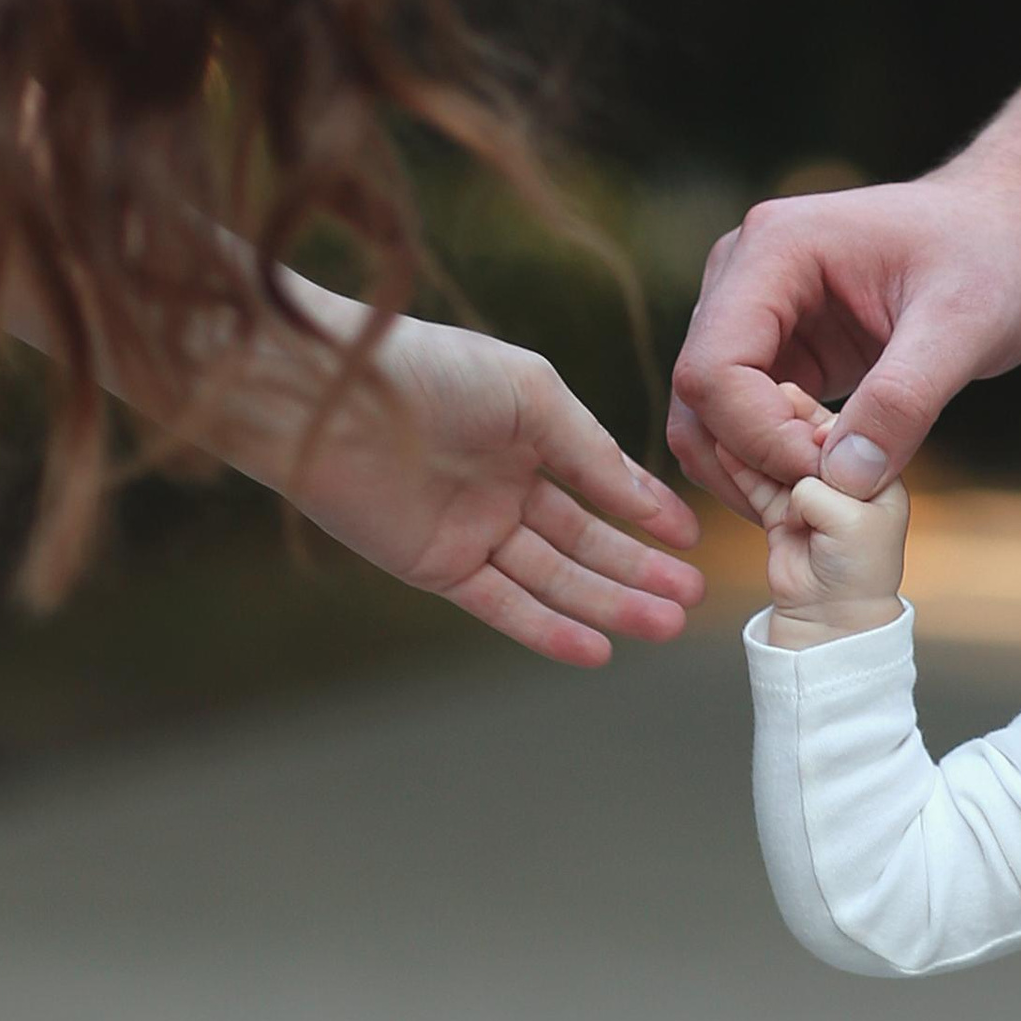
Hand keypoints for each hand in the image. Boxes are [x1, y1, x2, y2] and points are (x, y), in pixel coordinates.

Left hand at [288, 316, 703, 667]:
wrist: (330, 394)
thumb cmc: (428, 371)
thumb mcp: (532, 395)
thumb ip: (591, 452)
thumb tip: (647, 501)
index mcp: (525, 435)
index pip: (599, 485)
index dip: (646, 513)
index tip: (690, 542)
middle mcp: (501, 487)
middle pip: (583, 543)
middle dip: (638, 572)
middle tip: (690, 599)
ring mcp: (469, 530)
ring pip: (553, 578)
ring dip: (609, 605)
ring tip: (664, 625)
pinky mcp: (434, 566)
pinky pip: (501, 604)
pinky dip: (546, 629)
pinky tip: (595, 649)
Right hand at [668, 155, 1020, 511]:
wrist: (1006, 228)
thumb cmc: (994, 256)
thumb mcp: (967, 326)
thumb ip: (905, 399)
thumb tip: (843, 481)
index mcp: (775, 249)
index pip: (715, 368)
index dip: (760, 439)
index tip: (834, 476)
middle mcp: (742, 272)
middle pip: (699, 396)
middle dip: (751, 463)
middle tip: (827, 502)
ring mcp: (751, 309)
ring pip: (707, 416)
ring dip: (752, 471)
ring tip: (829, 497)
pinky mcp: (775, 345)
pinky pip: (742, 418)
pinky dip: (772, 461)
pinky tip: (831, 481)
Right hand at [713, 388, 909, 644]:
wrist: (830, 621)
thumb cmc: (857, 577)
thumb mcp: (851, 522)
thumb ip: (820, 489)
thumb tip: (789, 470)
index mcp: (877, 474)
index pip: (844, 431)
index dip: (815, 420)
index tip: (790, 404)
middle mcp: (845, 480)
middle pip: (806, 438)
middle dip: (783, 423)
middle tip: (760, 402)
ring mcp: (812, 495)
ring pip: (778, 457)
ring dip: (757, 442)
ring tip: (733, 421)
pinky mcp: (782, 511)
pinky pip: (758, 482)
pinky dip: (741, 468)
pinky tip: (725, 448)